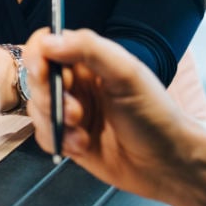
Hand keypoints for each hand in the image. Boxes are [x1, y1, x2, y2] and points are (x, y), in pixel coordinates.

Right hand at [23, 29, 205, 205]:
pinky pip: (43, 135)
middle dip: (50, 95)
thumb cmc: (155, 115)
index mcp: (90, 59)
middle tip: (75, 110)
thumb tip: (49, 40)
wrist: (168, 165)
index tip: (43, 72)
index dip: (39, 56)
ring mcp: (71, 111)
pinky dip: (58, 140)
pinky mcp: (68, 138)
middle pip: (36, 77)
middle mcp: (78, 82)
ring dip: (56, 121)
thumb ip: (89, 49)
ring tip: (82, 130)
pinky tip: (82, 146)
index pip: (48, 44)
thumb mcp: (127, 74)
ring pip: (36, 108)